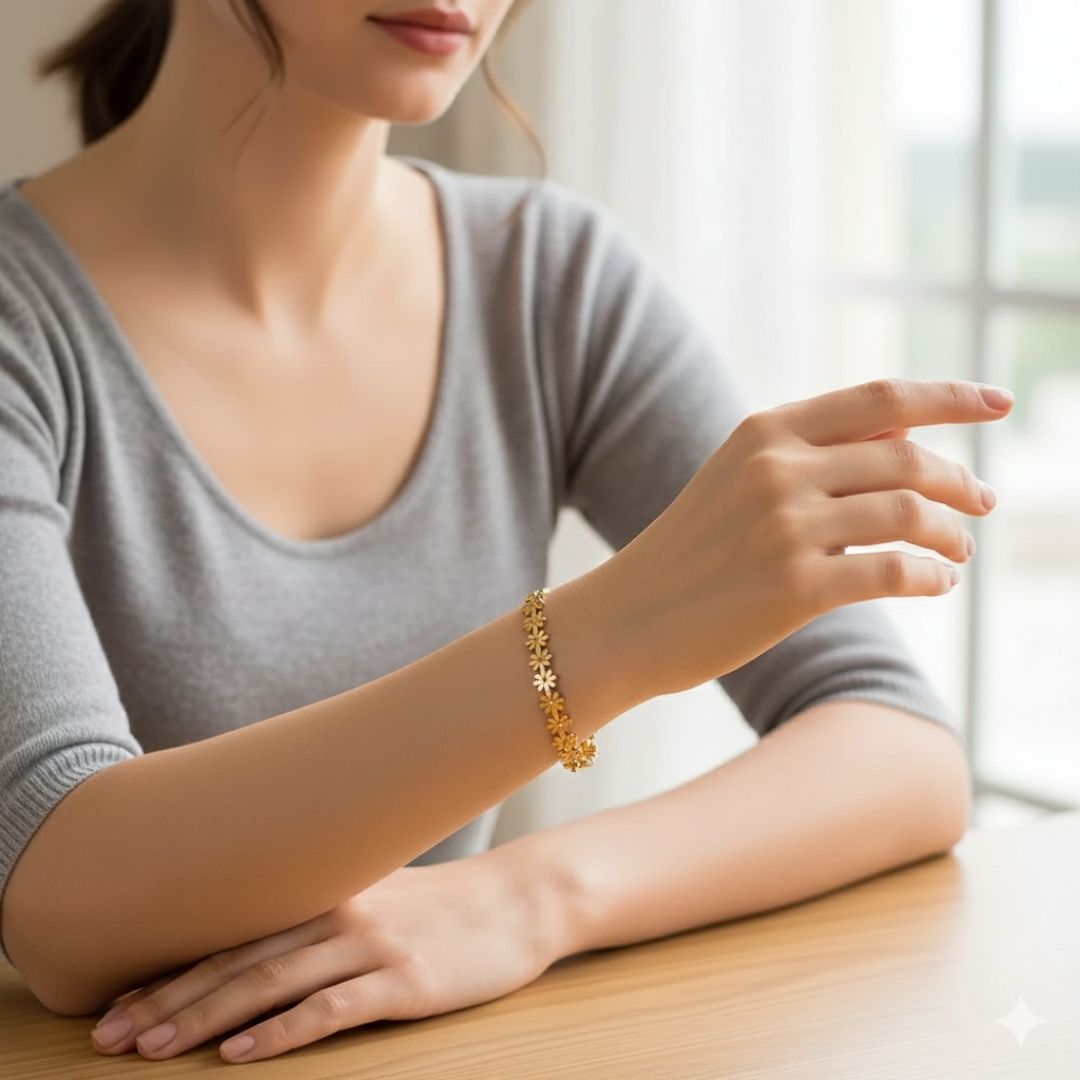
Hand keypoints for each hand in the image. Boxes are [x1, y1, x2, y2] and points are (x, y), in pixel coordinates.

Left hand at [89, 851, 560, 1063]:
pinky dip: (282, 1031)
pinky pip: (331, 1008)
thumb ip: (320, 910)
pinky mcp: (403, 980)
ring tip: (151, 1050)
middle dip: (167, 1000)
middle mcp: (338, 914)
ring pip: (271, 983)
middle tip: (109, 1038)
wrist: (517, 901)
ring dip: (206, 1017)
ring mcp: (371, 947)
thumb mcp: (377, 893)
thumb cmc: (444, 906)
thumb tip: (259, 941)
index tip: (114, 1005)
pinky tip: (242, 1053)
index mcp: (325, 894)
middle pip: (237, 961)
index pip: (232, 936)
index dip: (169, 972)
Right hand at [599, 377, 1013, 697]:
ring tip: (957, 552)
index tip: (999, 401)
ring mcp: (785, 527)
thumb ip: (811, 455)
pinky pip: (895, 572)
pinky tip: (935, 583)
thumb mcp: (736, 480)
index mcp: (764, 431)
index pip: (881, 398)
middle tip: (982, 502)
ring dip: (950, 533)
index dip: (951, 396)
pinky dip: (931, 576)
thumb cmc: (688, 553)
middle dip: (959, 479)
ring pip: (910, 511)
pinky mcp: (795, 589)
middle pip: (906, 455)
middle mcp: (777, 469)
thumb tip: (904, 438)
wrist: (625, 620)